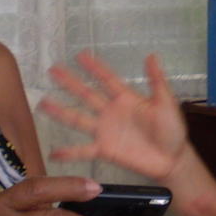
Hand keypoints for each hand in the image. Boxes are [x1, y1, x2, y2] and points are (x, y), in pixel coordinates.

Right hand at [41, 52, 187, 183]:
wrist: (172, 159)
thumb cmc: (172, 130)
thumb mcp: (166, 103)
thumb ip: (157, 81)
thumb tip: (152, 55)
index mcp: (126, 98)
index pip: (106, 79)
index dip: (94, 67)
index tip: (80, 55)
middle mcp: (111, 112)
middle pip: (86, 94)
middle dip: (70, 83)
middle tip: (52, 70)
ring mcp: (105, 131)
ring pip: (78, 118)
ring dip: (61, 112)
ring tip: (43, 104)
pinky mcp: (105, 150)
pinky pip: (84, 151)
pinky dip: (68, 152)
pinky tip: (53, 153)